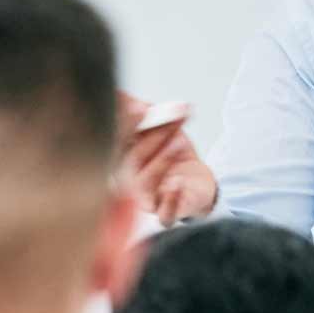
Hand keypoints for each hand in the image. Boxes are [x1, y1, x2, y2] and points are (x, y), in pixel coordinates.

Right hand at [116, 92, 217, 225]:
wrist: (197, 184)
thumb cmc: (174, 157)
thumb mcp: (163, 129)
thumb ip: (149, 114)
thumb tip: (132, 98)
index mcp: (121, 158)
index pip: (116, 141)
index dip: (126, 124)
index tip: (142, 108)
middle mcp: (127, 181)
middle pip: (131, 159)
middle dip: (152, 136)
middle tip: (172, 120)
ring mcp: (144, 199)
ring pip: (143, 183)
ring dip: (161, 159)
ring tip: (179, 142)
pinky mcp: (166, 214)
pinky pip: (163, 214)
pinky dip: (170, 200)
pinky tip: (177, 183)